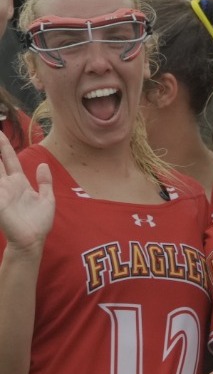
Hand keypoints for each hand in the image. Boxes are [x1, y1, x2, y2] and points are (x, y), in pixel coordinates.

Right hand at [0, 136, 53, 251]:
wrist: (33, 240)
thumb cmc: (39, 223)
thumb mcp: (47, 199)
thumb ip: (45, 182)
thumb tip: (42, 165)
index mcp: (19, 183)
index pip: (10, 161)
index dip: (5, 148)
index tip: (0, 133)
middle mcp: (7, 185)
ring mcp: (1, 193)